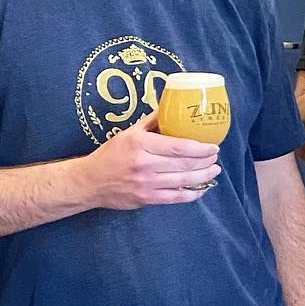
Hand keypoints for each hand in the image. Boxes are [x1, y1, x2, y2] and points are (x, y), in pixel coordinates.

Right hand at [73, 111, 220, 209]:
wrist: (89, 181)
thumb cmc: (111, 154)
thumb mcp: (129, 132)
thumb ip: (151, 121)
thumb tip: (171, 106)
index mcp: (141, 144)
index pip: (178, 146)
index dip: (201, 148)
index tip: (213, 146)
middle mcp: (145, 164)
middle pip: (185, 164)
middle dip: (206, 161)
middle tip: (215, 157)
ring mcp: (146, 184)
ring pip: (184, 181)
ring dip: (204, 176)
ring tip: (214, 170)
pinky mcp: (147, 199)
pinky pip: (176, 198)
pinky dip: (192, 194)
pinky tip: (202, 188)